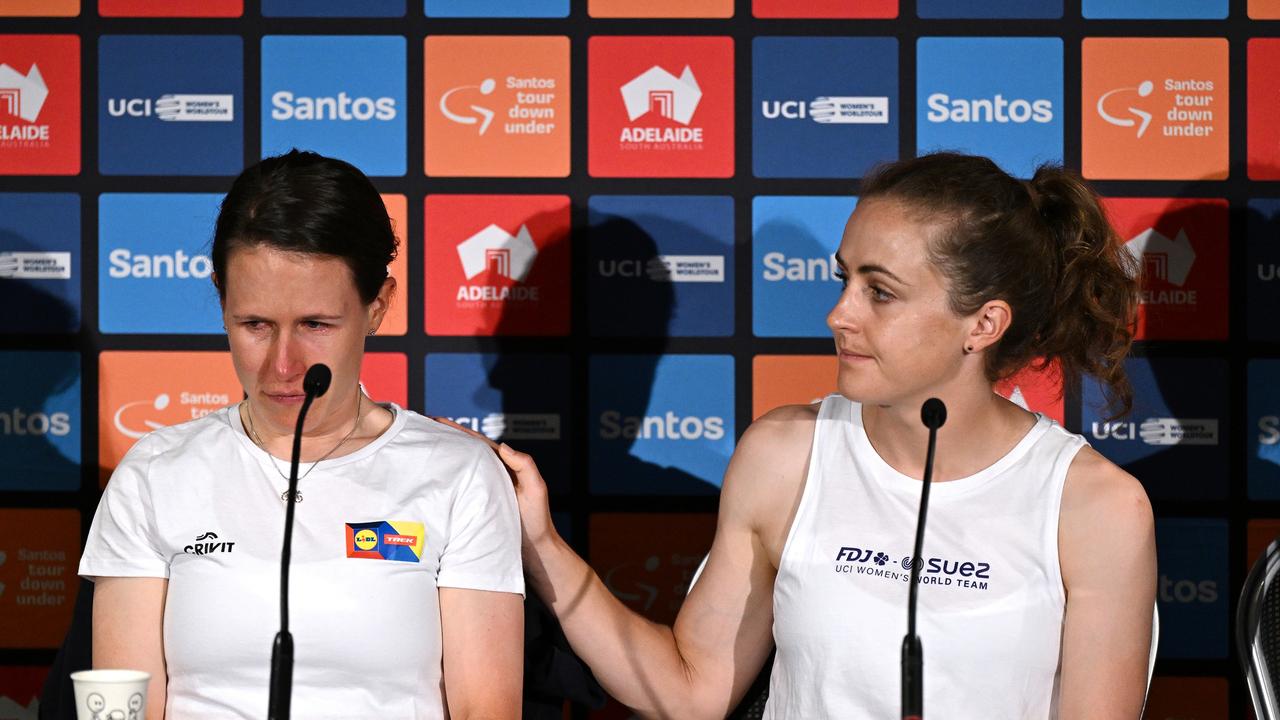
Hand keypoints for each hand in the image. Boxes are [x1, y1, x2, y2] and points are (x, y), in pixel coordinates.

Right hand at [430, 417, 556, 553]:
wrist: (535, 551)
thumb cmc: (538, 520)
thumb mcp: (536, 489)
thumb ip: (524, 465)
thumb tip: (503, 446)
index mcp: (505, 467)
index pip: (479, 444)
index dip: (460, 432)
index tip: (439, 422)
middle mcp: (492, 476)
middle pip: (466, 453)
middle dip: (446, 440)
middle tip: (424, 430)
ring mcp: (483, 491)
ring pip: (461, 470)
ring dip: (445, 459)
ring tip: (423, 449)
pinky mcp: (476, 507)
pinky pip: (459, 490)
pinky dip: (447, 481)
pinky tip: (433, 480)